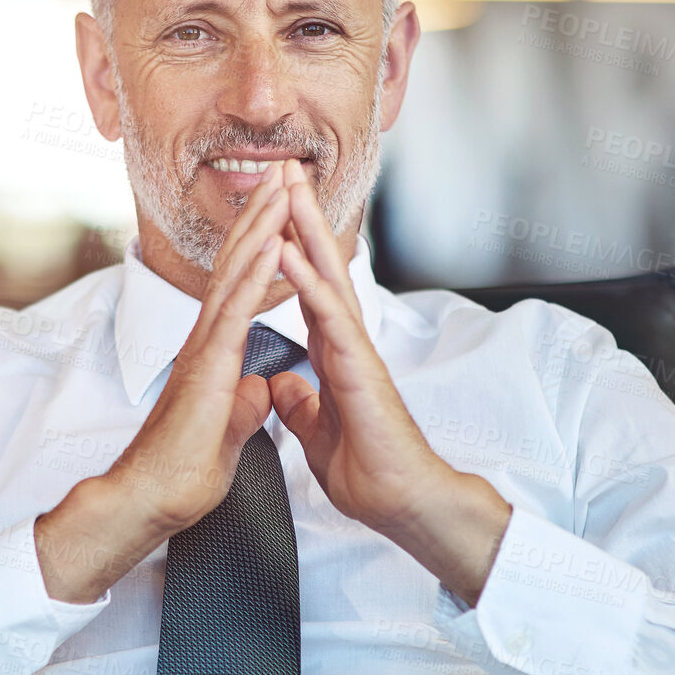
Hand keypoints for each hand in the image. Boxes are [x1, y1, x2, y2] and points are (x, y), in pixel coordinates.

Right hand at [35, 165, 291, 602]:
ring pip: (234, 274)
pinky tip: (272, 242)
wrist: (152, 500)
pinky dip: (255, 273)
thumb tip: (257, 388)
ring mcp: (204, 349)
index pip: (238, 287)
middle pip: (235, 265)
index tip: (279, 209)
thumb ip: (240, 404)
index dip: (259, 245)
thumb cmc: (181, 473)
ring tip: (282, 186)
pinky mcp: (207, 366)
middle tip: (282, 173)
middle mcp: (205, 341)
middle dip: (260, 216)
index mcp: (212, 353)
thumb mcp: (227, 431)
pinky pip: (235, 310)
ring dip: (260, 227)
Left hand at [268, 159, 510, 603]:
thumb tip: (284, 384)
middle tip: (285, 169)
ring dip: (307, 228)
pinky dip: (308, 278)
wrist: (401, 505)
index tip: (272, 211)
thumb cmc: (369, 472)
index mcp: (333, 354)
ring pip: (328, 276)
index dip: (290, 249)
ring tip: (287, 186)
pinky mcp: (360, 367)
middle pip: (321, 266)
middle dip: (302, 216)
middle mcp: (346, 342)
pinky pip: (329, 314)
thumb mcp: (317, 432)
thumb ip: (302, 404)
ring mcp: (356, 350)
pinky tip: (289, 247)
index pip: (307, 288)